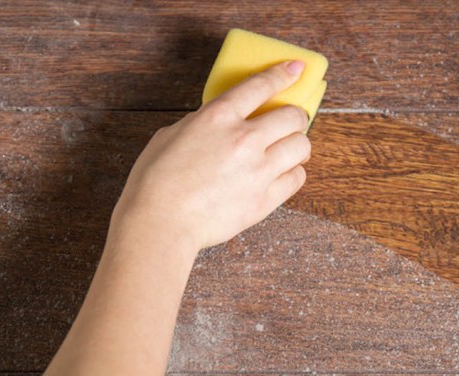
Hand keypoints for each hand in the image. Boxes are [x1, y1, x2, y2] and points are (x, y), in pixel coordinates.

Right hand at [111, 60, 311, 251]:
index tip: (296, 69)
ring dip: (297, 146)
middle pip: (293, 116)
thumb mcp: (171, 135)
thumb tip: (217, 126)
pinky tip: (282, 174)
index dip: (283, 74)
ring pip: (302, 146)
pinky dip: (293, 174)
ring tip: (288, 151)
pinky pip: (296, 179)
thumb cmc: (155, 182)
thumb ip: (201, 125)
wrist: (160, 223)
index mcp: (217, 117)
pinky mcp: (264, 200)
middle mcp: (244, 139)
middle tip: (289, 124)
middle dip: (294, 117)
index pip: (261, 86)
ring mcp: (257, 170)